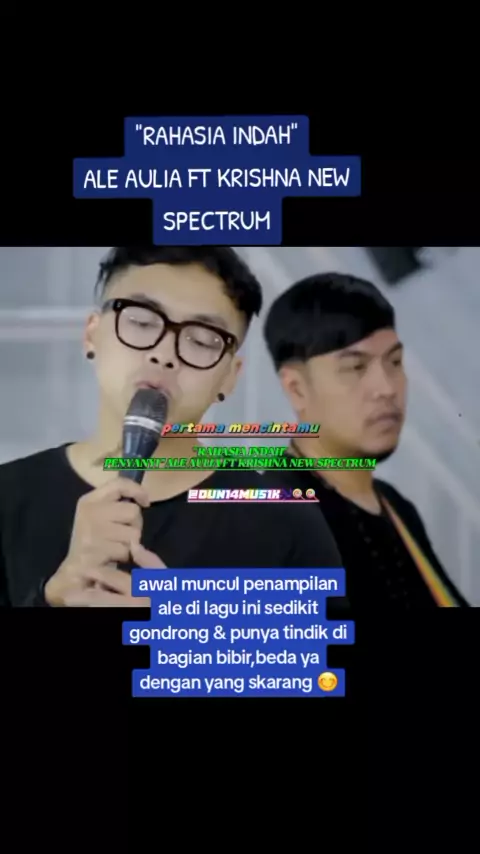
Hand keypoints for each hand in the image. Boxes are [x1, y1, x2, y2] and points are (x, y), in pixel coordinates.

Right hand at [44, 477, 151, 606]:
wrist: (74, 568)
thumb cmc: (93, 539)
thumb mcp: (99, 514)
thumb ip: (118, 501)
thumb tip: (145, 499)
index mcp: (88, 501)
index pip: (118, 484)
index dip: (136, 490)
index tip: (145, 501)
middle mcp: (89, 513)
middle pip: (133, 512)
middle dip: (135, 525)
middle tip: (122, 533)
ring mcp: (92, 532)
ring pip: (134, 533)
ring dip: (130, 543)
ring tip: (115, 545)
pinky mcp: (97, 551)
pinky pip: (127, 550)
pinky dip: (124, 556)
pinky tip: (111, 556)